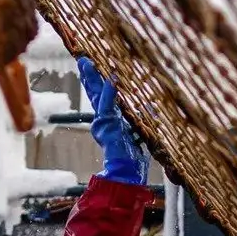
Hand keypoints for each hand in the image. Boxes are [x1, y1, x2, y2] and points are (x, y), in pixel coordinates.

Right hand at [77, 56, 143, 185]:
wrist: (126, 176)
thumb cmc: (133, 160)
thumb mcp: (141, 135)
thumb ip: (143, 120)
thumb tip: (153, 106)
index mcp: (113, 122)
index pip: (104, 99)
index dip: (99, 84)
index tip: (93, 68)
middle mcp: (106, 122)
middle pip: (96, 95)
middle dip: (90, 77)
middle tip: (83, 59)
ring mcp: (105, 124)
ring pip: (99, 97)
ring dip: (94, 79)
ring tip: (88, 62)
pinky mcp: (108, 127)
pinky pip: (108, 106)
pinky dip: (110, 92)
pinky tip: (112, 79)